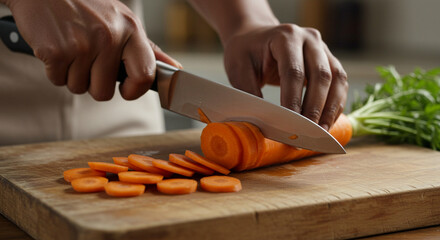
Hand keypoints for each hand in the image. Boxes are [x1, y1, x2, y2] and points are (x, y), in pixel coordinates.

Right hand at [4, 0, 180, 100]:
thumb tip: (175, 68)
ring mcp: (82, 45)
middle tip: (88, 59)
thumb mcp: (122, 20)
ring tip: (71, 48)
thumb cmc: (86, 5)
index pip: (145, 75)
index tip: (126, 90)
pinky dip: (55, 69)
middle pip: (104, 92)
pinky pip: (58, 80)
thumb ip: (148, 49)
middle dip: (94, 83)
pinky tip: (57, 47)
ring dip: (73, 74)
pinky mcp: (56, 51)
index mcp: (131, 30)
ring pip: (79, 87)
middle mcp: (109, 37)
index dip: (135, 91)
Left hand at [223, 24, 347, 129]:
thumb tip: (265, 120)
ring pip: (336, 79)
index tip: (291, 124)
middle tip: (308, 133)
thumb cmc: (245, 53)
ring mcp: (322, 48)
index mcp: (285, 36)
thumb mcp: (238, 69)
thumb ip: (250, 92)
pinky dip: (335, 104)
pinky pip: (339, 83)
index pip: (293, 72)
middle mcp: (309, 38)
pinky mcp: (329, 60)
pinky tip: (327, 122)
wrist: (255, 36)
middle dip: (315, 108)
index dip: (294, 100)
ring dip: (330, 108)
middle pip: (320, 75)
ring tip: (321, 132)